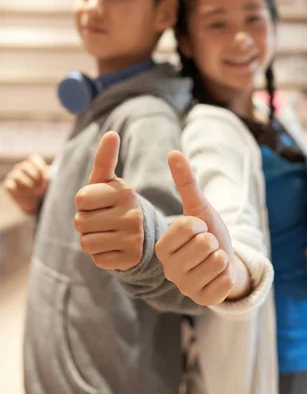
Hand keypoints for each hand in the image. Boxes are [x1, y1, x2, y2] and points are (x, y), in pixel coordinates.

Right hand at [3, 154, 49, 212]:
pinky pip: (11, 186)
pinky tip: (27, 194)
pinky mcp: (8, 185)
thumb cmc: (43, 187)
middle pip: (25, 166)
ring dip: (28, 184)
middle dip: (35, 177)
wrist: (36, 201)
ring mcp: (13, 175)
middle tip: (41, 185)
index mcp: (32, 163)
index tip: (47, 177)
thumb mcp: (49, 181)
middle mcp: (21, 167)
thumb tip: (49, 175)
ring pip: (17, 175)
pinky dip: (20, 191)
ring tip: (35, 190)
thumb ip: (51, 175)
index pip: (33, 158)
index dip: (40, 167)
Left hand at [74, 131, 142, 270]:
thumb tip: (112, 133)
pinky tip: (114, 247)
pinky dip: (101, 255)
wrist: (139, 233)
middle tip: (102, 221)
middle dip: (85, 223)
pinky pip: (97, 259)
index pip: (80, 200)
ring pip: (87, 243)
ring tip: (106, 233)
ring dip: (91, 239)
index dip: (83, 204)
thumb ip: (105, 159)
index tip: (98, 203)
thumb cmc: (113, 203)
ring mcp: (134, 237)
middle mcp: (133, 213)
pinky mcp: (131, 258)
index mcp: (125, 191)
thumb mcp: (107, 182)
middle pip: (80, 223)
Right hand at [155, 150, 249, 305]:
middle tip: (208, 248)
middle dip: (213, 241)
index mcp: (162, 246)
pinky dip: (228, 275)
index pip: (188, 226)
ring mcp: (185, 288)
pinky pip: (224, 281)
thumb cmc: (208, 233)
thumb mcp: (199, 207)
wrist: (225, 261)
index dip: (201, 224)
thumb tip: (173, 152)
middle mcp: (168, 269)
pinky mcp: (203, 301)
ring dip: (222, 258)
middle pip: (204, 244)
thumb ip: (186, 182)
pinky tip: (219, 275)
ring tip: (213, 261)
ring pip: (216, 261)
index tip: (198, 231)